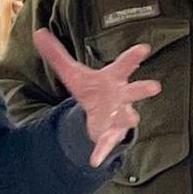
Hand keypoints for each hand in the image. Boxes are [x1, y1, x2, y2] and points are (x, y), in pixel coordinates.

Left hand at [33, 28, 160, 166]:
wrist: (98, 115)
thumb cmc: (91, 89)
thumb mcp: (71, 73)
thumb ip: (56, 54)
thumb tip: (38, 33)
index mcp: (112, 80)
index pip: (123, 66)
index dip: (133, 57)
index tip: (144, 48)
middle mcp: (120, 97)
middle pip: (134, 91)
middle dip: (142, 88)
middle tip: (154, 86)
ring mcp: (119, 116)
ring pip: (128, 117)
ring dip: (129, 117)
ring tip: (131, 117)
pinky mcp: (111, 134)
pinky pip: (107, 144)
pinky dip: (101, 151)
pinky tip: (94, 160)